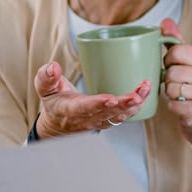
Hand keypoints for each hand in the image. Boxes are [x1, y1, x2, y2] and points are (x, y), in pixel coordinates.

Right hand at [34, 61, 150, 137]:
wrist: (58, 125)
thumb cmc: (54, 103)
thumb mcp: (45, 89)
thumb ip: (46, 77)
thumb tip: (53, 66)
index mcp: (70, 110)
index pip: (84, 108)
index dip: (98, 104)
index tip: (110, 99)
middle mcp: (87, 119)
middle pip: (107, 114)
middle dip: (123, 105)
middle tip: (137, 96)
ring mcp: (100, 122)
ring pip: (119, 116)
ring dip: (135, 104)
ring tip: (146, 89)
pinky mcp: (109, 120)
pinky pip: (125, 115)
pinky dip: (137, 105)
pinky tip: (146, 92)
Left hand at [160, 18, 191, 148]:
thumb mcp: (191, 64)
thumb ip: (178, 43)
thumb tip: (166, 21)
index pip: (179, 51)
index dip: (169, 59)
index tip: (173, 66)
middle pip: (173, 71)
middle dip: (169, 80)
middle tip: (178, 84)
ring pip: (171, 88)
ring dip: (171, 93)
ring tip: (181, 95)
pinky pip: (173, 104)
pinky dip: (173, 106)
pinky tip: (182, 106)